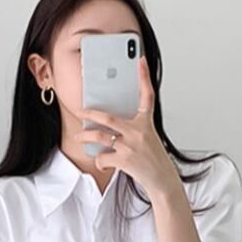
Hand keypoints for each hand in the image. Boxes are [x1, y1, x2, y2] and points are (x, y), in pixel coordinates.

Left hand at [73, 55, 182, 199]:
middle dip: (89, 114)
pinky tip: (104, 164)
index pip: (147, 96)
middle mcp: (139, 131)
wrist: (162, 180)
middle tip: (79, 111)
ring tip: (79, 138)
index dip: (144, 77)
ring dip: (85, 138)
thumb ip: (132, 130)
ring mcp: (131, 145)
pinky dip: (100, 162)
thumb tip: (109, 129)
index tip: (140, 60)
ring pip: (100, 137)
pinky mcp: (125, 160)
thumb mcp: (148, 139)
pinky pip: (103, 157)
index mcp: (146, 123)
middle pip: (108, 117)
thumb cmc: (153, 160)